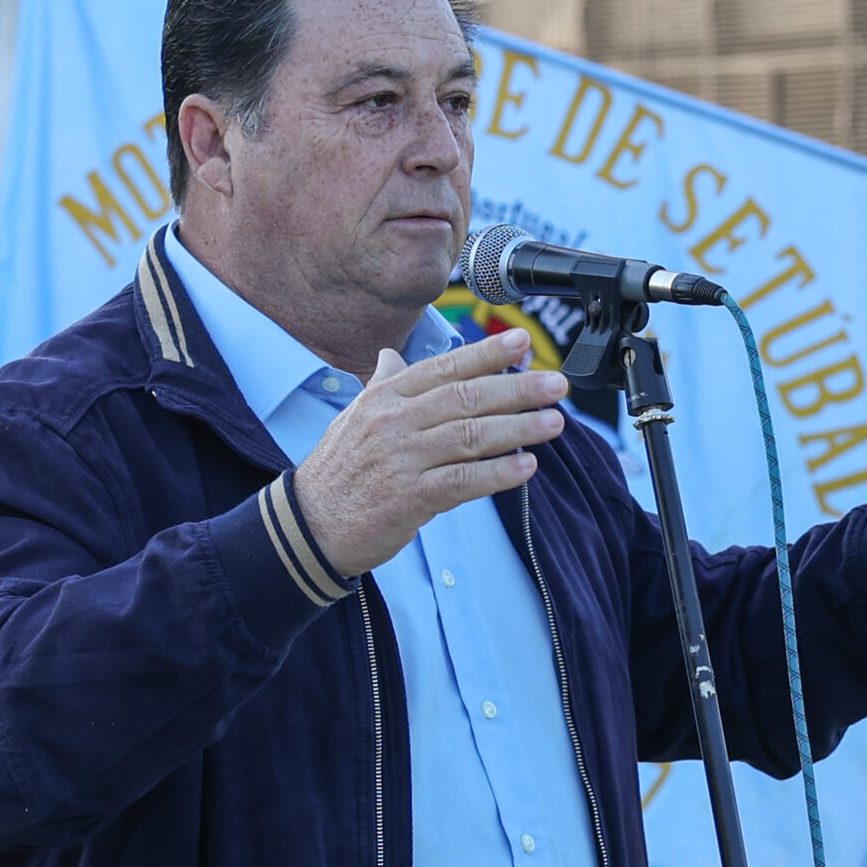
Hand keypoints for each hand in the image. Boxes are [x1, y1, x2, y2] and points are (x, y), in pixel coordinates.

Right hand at [289, 330, 567, 577]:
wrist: (309, 524)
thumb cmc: (338, 471)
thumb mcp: (354, 418)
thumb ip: (383, 385)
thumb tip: (392, 354)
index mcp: (384, 399)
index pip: (443, 369)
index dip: (486, 354)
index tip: (522, 342)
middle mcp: (393, 423)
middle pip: (465, 398)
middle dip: (516, 389)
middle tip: (556, 385)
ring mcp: (401, 460)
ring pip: (470, 436)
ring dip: (518, 428)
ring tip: (554, 423)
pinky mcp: (409, 498)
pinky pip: (463, 480)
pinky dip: (497, 473)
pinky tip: (526, 466)